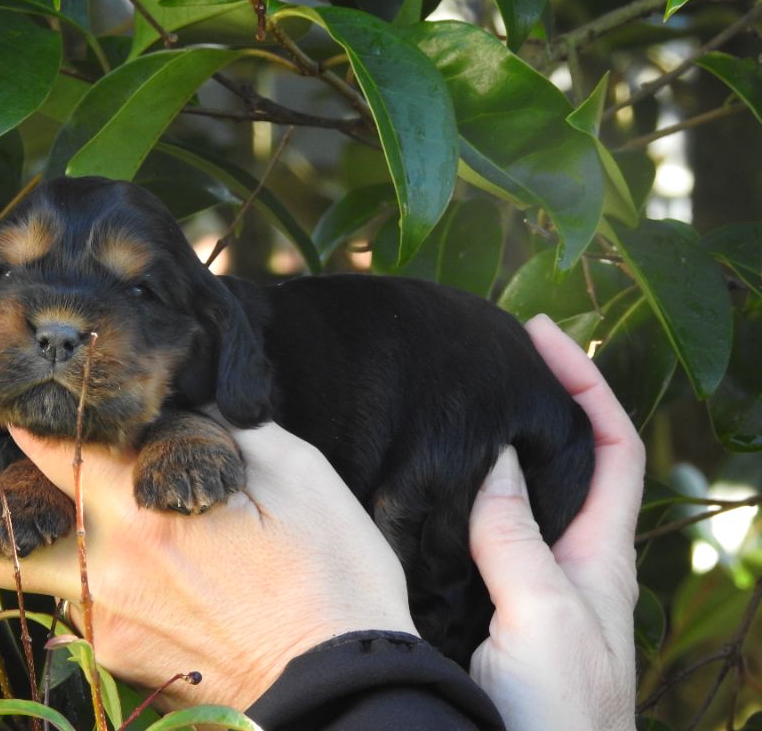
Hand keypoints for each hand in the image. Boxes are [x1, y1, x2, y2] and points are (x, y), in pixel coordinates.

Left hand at [0, 417, 416, 711]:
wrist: (344, 687)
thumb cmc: (332, 575)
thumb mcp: (298, 474)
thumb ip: (229, 427)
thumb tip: (188, 404)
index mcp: (146, 514)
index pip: (47, 448)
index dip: (35, 417)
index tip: (45, 403)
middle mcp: (108, 573)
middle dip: (3, 493)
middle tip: (43, 471)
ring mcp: (108, 626)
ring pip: (40, 575)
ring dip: (57, 540)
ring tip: (110, 525)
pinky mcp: (123, 663)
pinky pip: (84, 611)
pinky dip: (101, 582)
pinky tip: (156, 576)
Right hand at [467, 314, 643, 730]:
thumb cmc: (559, 715)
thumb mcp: (543, 616)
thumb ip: (518, 536)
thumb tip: (501, 452)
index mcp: (598, 556)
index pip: (610, 448)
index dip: (587, 384)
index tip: (542, 335)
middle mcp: (565, 564)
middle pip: (563, 464)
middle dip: (539, 403)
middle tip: (489, 358)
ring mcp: (525, 588)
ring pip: (515, 501)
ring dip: (492, 452)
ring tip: (451, 409)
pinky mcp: (484, 610)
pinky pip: (473, 541)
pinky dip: (455, 503)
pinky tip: (420, 490)